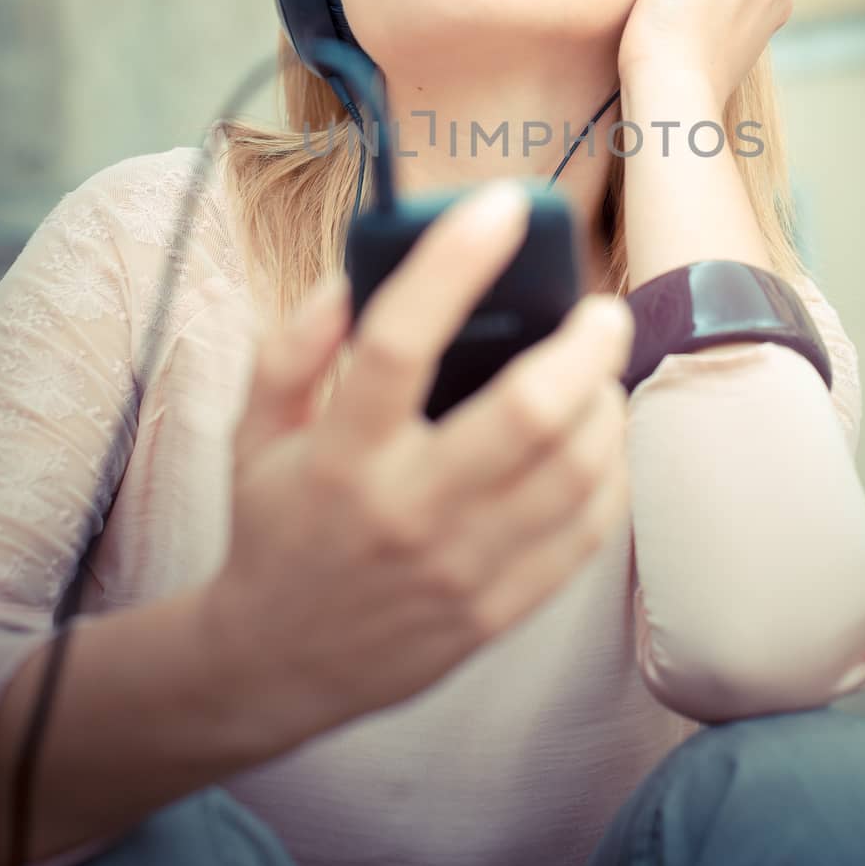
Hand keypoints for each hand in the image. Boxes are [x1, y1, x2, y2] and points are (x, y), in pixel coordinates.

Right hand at [197, 183, 634, 754]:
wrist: (277, 662)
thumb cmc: (276, 523)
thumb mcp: (255, 430)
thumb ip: (293, 348)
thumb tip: (355, 275)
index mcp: (340, 455)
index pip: (400, 343)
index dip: (455, 262)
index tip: (501, 204)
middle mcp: (407, 511)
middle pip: (527, 413)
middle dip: (585, 343)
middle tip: (601, 308)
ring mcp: (461, 568)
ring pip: (575, 470)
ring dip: (605, 403)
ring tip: (599, 372)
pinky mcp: (499, 610)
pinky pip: (586, 532)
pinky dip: (609, 472)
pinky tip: (598, 437)